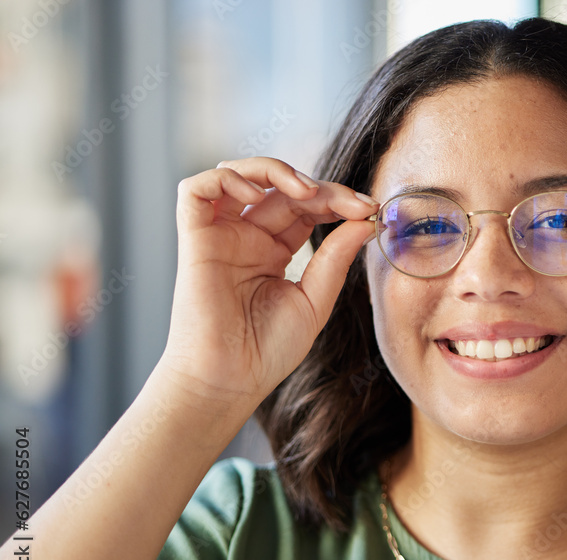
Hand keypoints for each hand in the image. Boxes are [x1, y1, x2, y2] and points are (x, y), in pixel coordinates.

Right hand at [159, 157, 377, 409]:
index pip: (306, 207)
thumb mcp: (314, 300)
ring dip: (276, 170)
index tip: (369, 211)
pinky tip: (257, 193)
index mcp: (274, 251)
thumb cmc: (267, 351)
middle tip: (355, 203)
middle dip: (322, 188)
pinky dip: (227, 178)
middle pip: (282, 188)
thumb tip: (364, 221)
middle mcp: (247, 237)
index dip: (337, 200)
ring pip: (238, 174)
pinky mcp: (195, 238)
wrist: (229, 381)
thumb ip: (335, 259)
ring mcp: (220, 235)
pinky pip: (197, 189)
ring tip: (309, 192)